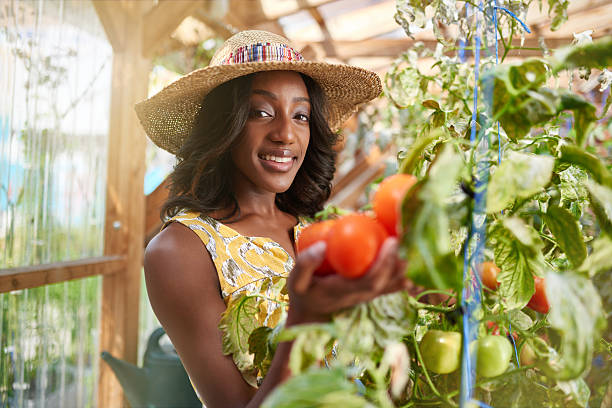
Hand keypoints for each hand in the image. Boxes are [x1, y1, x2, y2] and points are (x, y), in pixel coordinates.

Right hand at [286, 237, 410, 324]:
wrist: (312, 317)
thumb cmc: (304, 294)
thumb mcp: (296, 281)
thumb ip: (305, 264)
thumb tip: (322, 245)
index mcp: (346, 292)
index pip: (372, 279)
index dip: (385, 262)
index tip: (393, 240)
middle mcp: (364, 295)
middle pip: (391, 280)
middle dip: (404, 259)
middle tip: (412, 232)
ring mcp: (371, 296)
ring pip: (397, 282)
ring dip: (410, 263)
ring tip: (419, 239)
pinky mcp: (375, 292)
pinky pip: (396, 282)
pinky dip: (409, 269)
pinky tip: (418, 255)